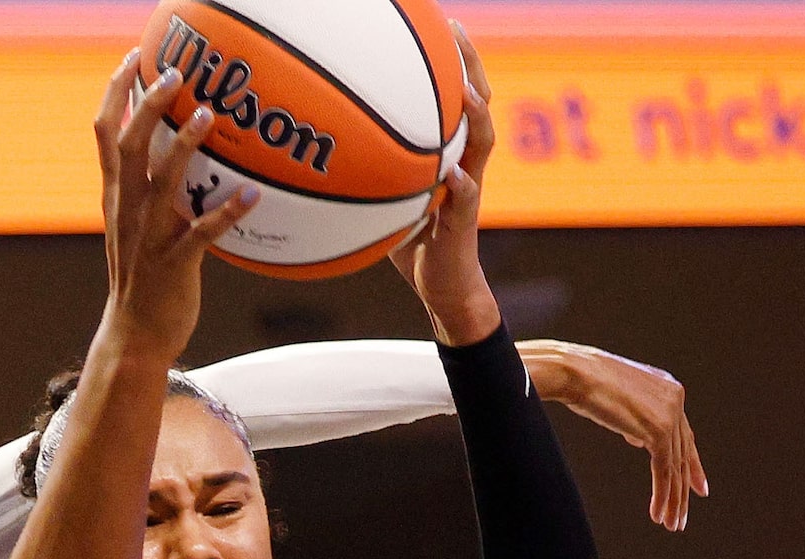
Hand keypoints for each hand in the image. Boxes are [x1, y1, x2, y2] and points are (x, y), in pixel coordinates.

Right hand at [95, 57, 257, 358]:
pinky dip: (227, 212)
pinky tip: (251, 194)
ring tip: (207, 113)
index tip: (132, 58)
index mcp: (116, 198)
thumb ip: (146, 188)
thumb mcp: (135, 226)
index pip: (105, 133)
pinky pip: (202, 233)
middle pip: (128, 145)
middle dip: (147, 105)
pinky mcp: (175, 264)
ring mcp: (149, 237)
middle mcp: (127, 210)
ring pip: (162, 181)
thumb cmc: (143, 279)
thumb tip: (174, 149)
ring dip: (185, 145)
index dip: (116, 93)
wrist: (135, 337)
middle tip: (174, 76)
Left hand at [388, 23, 499, 344]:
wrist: (441, 286)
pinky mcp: (464, 222)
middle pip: (477, 100)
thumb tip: (321, 149)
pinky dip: (461, 184)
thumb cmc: (410, 241)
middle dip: (469, 63)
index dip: (451, 58)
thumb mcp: (384, 198)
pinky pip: (465, 198)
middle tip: (455, 29)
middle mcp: (464, 161)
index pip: (455, 94)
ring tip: (465, 89)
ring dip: (475, 114)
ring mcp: (469, 188)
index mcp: (448, 151)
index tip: (440, 22)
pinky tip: (455, 172)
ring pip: (482, 141)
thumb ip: (367, 172)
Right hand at [519, 341, 708, 530]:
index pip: (685, 434)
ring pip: (676, 466)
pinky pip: (665, 470)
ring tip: (671, 523)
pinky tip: (658, 514)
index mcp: (668, 388)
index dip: (692, 464)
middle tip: (682, 514)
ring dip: (673, 499)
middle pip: (684, 453)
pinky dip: (662, 494)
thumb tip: (640, 440)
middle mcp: (675, 399)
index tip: (697, 486)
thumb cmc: (584, 382)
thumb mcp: (618, 400)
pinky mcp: (658, 430)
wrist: (575, 372)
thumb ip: (635, 419)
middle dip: (684, 489)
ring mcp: (669, 414)